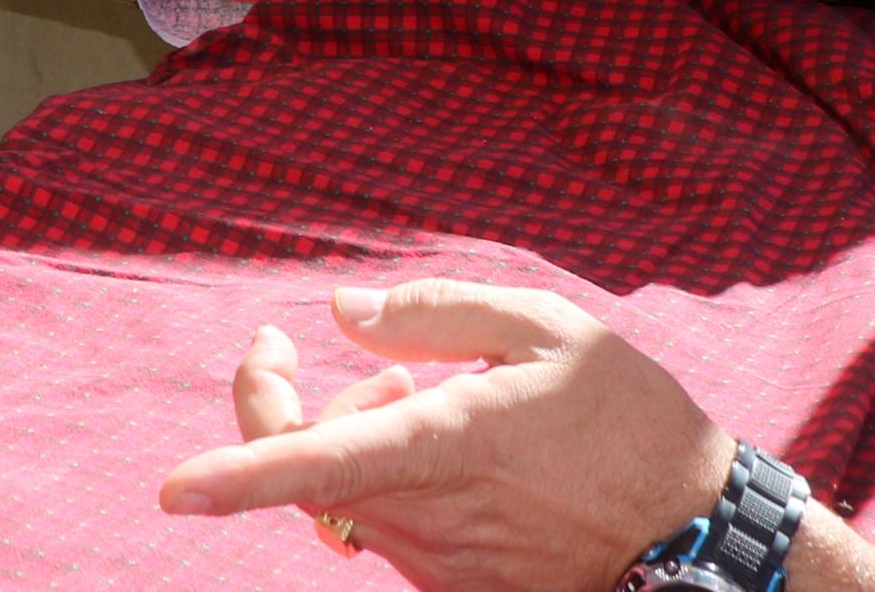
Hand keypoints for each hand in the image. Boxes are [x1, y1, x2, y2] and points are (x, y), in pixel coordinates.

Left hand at [158, 282, 726, 590]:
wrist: (700, 533)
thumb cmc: (626, 418)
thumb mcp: (544, 328)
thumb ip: (430, 311)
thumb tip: (337, 315)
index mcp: (446, 442)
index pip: (317, 464)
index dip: (238, 472)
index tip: (174, 491)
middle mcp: (431, 516)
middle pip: (309, 466)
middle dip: (309, 400)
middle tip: (379, 357)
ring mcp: (441, 562)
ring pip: (347, 495)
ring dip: (363, 436)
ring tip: (435, 397)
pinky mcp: (455, 587)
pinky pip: (388, 526)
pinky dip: (394, 479)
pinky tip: (456, 451)